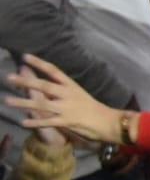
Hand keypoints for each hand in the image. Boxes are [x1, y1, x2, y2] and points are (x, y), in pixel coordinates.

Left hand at [6, 55, 124, 144]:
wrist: (109, 122)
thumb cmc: (93, 109)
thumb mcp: (78, 95)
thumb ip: (61, 91)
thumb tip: (44, 85)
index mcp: (71, 86)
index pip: (54, 71)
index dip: (39, 63)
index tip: (25, 56)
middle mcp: (68, 95)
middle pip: (44, 86)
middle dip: (26, 82)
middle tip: (9, 78)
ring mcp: (67, 108)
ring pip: (42, 104)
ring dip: (23, 103)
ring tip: (7, 101)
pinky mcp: (67, 122)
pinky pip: (48, 122)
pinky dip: (35, 122)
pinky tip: (23, 122)